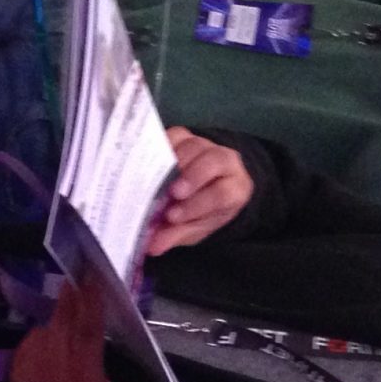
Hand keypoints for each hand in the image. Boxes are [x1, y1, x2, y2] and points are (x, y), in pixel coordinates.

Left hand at [8, 277, 188, 381]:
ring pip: (47, 328)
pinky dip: (42, 335)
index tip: (94, 280)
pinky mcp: (17, 369)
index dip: (92, 303)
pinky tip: (54, 334)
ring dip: (59, 316)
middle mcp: (56, 364)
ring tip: (70, 300)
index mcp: (84, 374)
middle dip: (73, 297)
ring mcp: (33, 365)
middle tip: (80, 277)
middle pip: (65, 320)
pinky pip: (31, 341)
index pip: (88, 329)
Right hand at [144, 127, 251, 255]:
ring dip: (173, 163)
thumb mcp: (194, 228)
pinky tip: (145, 162)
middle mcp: (225, 161)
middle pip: (212, 162)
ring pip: (193, 146)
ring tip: (154, 180)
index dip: (198, 204)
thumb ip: (176, 235)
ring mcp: (205, 145)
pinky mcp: (185, 135)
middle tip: (171, 194)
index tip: (173, 216)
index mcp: (235, 188)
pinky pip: (174, 135)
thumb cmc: (202, 209)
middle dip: (191, 177)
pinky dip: (160, 147)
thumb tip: (152, 246)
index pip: (222, 193)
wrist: (204, 185)